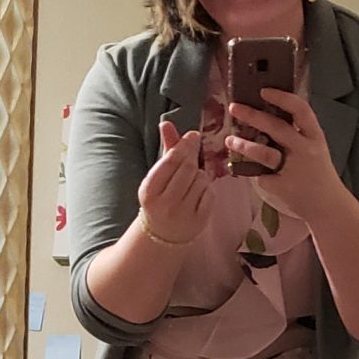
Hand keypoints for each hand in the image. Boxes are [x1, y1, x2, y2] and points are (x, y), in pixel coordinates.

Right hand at [137, 120, 208, 245]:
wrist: (163, 235)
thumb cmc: (161, 197)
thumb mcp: (158, 175)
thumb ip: (166, 149)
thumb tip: (166, 123)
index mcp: (149, 191)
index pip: (171, 161)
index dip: (184, 145)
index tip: (193, 136)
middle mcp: (164, 204)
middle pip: (188, 168)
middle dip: (192, 159)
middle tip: (192, 157)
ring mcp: (182, 215)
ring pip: (202, 179)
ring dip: (200, 175)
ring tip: (190, 183)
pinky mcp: (199, 222)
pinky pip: (210, 193)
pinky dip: (206, 190)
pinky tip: (197, 195)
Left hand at [226, 89, 340, 228]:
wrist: (327, 206)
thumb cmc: (318, 173)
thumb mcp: (315, 148)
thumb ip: (298, 133)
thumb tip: (270, 114)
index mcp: (315, 136)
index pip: (300, 110)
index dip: (282, 98)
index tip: (264, 91)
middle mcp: (305, 150)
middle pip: (276, 127)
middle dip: (252, 115)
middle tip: (234, 107)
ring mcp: (293, 169)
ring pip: (264, 153)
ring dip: (243, 145)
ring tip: (230, 140)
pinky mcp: (282, 186)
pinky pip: (262, 176)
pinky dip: (256, 173)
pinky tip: (252, 172)